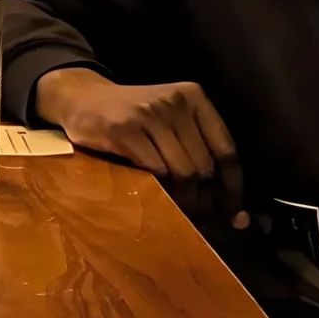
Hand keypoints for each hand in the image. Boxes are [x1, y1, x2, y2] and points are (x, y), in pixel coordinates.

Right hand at [34, 69, 244, 224]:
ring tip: (181, 215)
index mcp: (194, 97)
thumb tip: (237, 212)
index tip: (234, 214)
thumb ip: (200, 151)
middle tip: (201, 220)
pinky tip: (157, 198)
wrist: (81, 97)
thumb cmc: (133, 117)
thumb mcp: (170, 119)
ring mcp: (149, 114)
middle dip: (207, 201)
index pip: (227, 150)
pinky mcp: (124, 130)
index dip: (233, 188)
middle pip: (205, 166)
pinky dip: (160, 192)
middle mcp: (175, 101)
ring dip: (185, 202)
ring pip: (183, 172)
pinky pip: (155, 171)